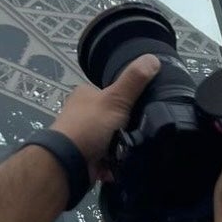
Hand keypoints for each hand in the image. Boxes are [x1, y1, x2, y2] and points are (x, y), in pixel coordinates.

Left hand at [48, 54, 159, 181]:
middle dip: (126, 127)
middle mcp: (82, 113)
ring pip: (112, 139)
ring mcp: (83, 135)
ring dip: (121, 146)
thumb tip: (153, 58)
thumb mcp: (115, 99)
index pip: (112, 93)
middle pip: (114, 118)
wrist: (68, 161)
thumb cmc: (89, 125)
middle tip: (140, 131)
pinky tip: (122, 163)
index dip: (128, 101)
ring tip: (133, 149)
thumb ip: (134, 80)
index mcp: (86, 94)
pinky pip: (107, 158)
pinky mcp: (85, 156)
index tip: (143, 109)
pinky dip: (114, 163)